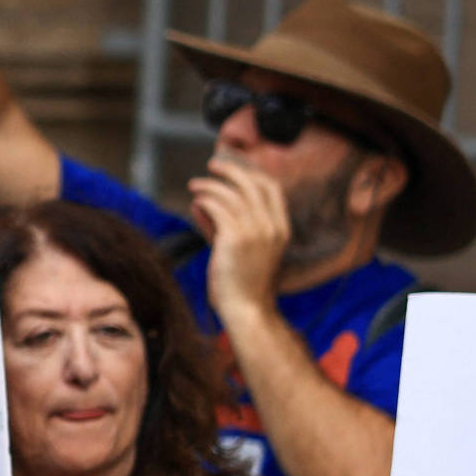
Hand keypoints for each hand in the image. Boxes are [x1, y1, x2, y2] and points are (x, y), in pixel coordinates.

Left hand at [186, 158, 288, 320]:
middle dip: (231, 170)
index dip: (251, 173)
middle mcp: (271, 227)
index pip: (271, 188)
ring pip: (232, 193)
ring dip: (210, 185)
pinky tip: (196, 203)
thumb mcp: (240, 251)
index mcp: (281, 228)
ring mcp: (256, 232)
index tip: (233, 169)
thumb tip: (203, 204)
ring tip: (195, 185)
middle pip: (252, 183)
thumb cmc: (242, 284)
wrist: (247, 310)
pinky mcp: (235, 238)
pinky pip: (217, 207)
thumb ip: (224, 226)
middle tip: (212, 165)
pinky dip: (205, 200)